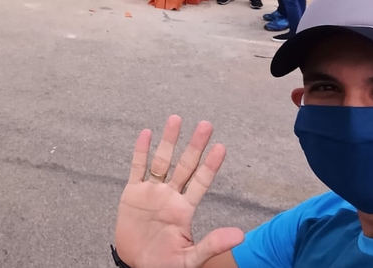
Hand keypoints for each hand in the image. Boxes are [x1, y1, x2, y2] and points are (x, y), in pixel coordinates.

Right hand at [114, 115, 244, 267]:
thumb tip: (240, 236)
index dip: (211, 165)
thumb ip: (212, 244)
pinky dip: (141, 152)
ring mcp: (151, 192)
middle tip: (206, 125)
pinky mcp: (132, 194)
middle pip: (184, 165)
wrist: (135, 265)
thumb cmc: (164, 264)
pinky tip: (146, 134)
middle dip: (194, 145)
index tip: (221, 147)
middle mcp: (170, 196)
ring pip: (161, 161)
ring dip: (168, 141)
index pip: (201, 182)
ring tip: (176, 119)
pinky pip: (137, 168)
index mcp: (185, 209)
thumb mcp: (190, 258)